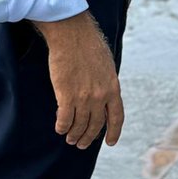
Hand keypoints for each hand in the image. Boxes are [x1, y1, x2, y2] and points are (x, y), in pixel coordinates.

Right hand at [32, 12, 123, 148]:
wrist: (73, 35)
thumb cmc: (89, 45)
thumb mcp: (107, 65)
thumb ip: (106, 83)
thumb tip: (103, 96)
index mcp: (113, 87)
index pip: (117, 116)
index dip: (114, 132)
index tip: (110, 142)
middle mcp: (101, 95)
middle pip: (96, 125)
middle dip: (88, 137)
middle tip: (81, 143)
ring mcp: (84, 97)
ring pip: (79, 125)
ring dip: (74, 134)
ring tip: (70, 138)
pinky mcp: (66, 95)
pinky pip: (64, 120)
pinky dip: (62, 127)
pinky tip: (60, 128)